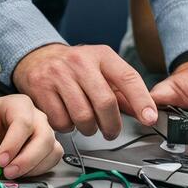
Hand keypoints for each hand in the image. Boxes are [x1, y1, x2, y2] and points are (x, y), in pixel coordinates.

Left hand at [0, 94, 62, 178]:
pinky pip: (53, 159)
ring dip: (33, 166)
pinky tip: (22, 173)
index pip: (23, 123)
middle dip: (26, 159)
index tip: (0, 160)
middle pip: (43, 137)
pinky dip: (39, 170)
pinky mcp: (50, 146)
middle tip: (8, 172)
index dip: (13, 144)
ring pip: (52, 150)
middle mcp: (38, 116)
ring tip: (12, 174)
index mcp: (19, 104)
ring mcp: (47, 131)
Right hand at [11, 43, 156, 138]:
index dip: (141, 101)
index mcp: (101, 55)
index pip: (128, 78)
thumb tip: (146, 113)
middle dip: (112, 125)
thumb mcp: (101, 68)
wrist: (37, 57)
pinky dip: (68, 127)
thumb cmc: (75, 67)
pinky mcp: (40, 88)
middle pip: (105, 102)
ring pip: (83, 117)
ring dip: (89, 129)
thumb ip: (123, 91)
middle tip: (111, 132)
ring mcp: (58, 74)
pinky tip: (68, 117)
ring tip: (87, 123)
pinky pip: (62, 121)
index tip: (149, 119)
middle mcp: (80, 62)